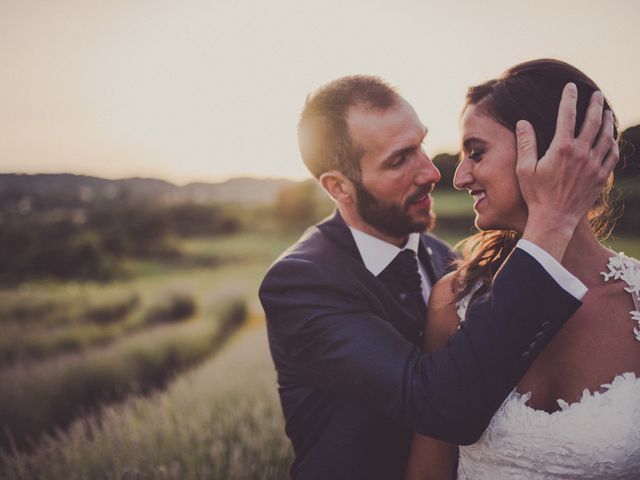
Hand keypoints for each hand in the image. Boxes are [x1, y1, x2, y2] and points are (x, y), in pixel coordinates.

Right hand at [516, 83, 618, 260]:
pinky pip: (612, 155)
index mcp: (562, 148)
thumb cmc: (536, 195)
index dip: (569, 98)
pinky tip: (610, 139)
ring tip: (606, 112)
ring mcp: (594, 165)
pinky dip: (613, 143)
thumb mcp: (524, 169)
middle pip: (592, 121)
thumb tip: (523, 122)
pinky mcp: (601, 177)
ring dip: (607, 121)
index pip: (567, 115)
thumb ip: (525, 143)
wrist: (554, 220)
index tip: (571, 87)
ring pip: (606, 136)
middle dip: (594, 104)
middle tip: (596, 94)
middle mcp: (581, 153)